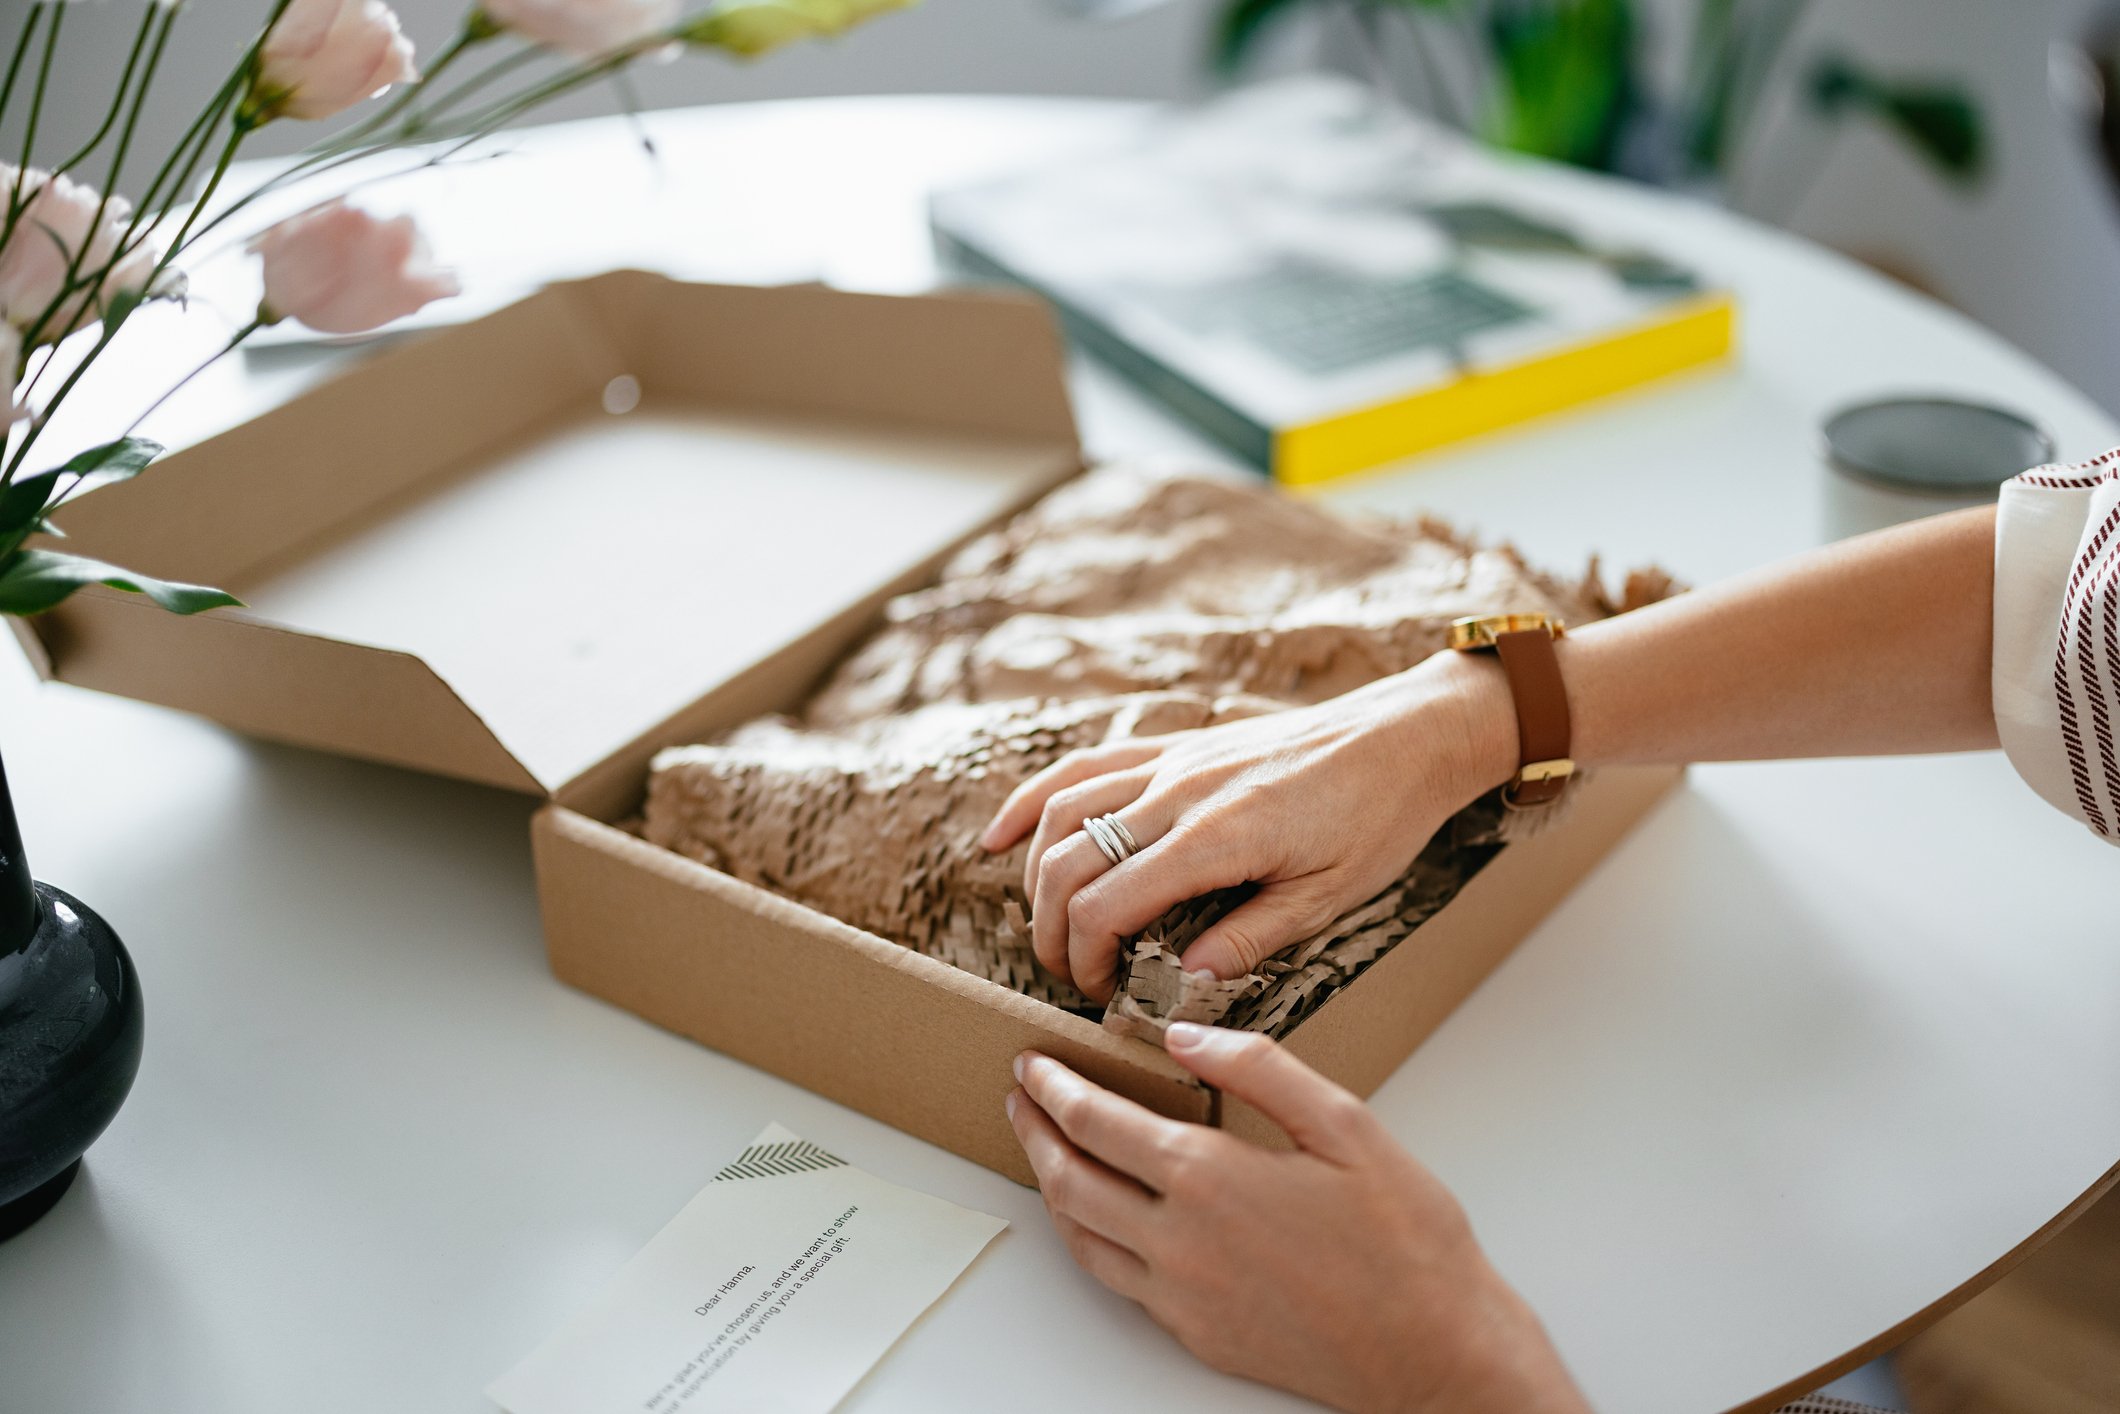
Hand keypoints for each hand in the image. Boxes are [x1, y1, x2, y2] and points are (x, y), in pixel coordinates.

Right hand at [982, 651, 1514, 1001]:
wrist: (1404, 736)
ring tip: (1043, 924)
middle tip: (1069, 974)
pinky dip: (1033, 800)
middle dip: (1050, 928)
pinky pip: (1082, 766)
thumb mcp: (1327, 899)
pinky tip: (1001, 836)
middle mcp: (1179, 791)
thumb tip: (1178, 985)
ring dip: (1036, 873)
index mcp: (1218, 836)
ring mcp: (1170, 761)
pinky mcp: (1173, 746)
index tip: (1104, 993)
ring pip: (1062, 811)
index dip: (1086, 958)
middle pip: (1069, 860)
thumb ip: (1246, 941)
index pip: (1108, 903)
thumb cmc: (1378, 818)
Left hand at [1006, 1024, 1589, 1413]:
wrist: (1435, 1352)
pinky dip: (1089, 1240)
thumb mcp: (1345, 1124)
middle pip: (1069, 1179)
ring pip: (1081, 1238)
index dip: (1053, 1089)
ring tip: (1043, 1153)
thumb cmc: (1405, 1240)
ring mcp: (1182, 1297)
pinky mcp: (1197, 1335)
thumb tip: (1184, 1037)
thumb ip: (1259, 1067)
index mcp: (1209, 1176)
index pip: (1096, 1122)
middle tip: (1018, 1100)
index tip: (1032, 1064)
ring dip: (1051, 1187)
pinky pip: (1118, 1282)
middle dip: (1034, 1132)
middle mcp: (1179, 1241)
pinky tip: (1100, 1221)